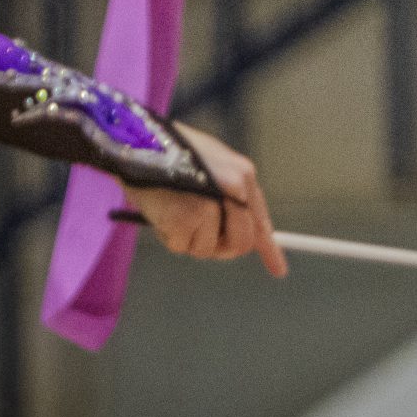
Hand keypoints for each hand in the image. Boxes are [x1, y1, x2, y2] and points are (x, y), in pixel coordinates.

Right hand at [121, 123, 287, 277]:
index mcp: (243, 175)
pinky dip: (173, 236)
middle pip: (241, 242)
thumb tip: (247, 236)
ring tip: (176, 209)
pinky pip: (186, 246)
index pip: (260, 220)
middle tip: (199, 228)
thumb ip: (235, 197)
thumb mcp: (215, 167)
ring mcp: (210, 205)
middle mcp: (234, 189)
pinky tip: (164, 212)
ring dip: (192, 237)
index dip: (270, 249)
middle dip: (223, 243)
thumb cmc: (172, 155)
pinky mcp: (185, 219)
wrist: (137, 145)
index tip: (279, 271)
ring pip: (210, 248)